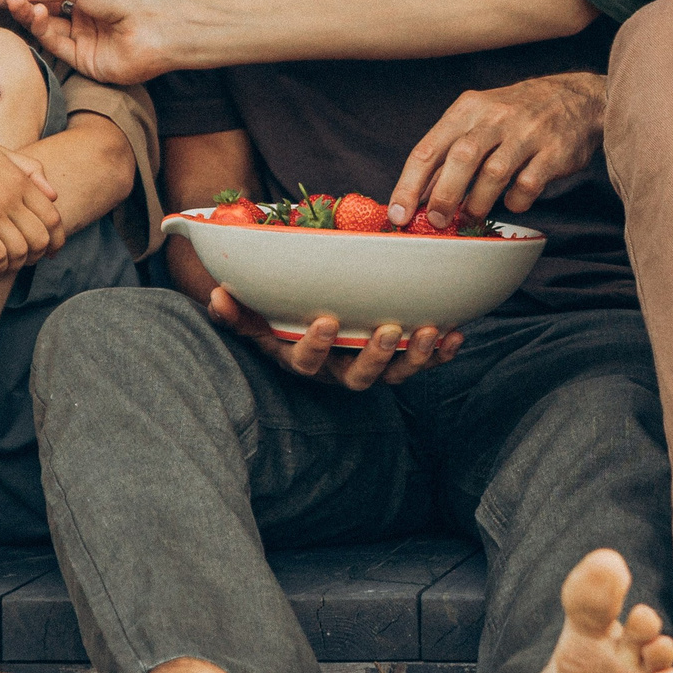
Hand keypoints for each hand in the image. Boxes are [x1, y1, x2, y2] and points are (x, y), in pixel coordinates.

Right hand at [0, 0, 177, 83]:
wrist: (158, 23)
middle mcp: (82, 16)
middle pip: (37, 10)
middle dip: (9, 2)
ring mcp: (82, 40)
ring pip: (42, 28)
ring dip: (24, 12)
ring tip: (12, 0)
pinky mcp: (84, 62)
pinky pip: (54, 45)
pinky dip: (40, 29)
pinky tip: (33, 12)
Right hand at [0, 125, 63, 272]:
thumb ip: (28, 168)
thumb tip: (53, 194)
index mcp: (18, 179)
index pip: (52, 216)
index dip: (57, 238)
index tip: (53, 250)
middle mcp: (9, 196)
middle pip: (41, 236)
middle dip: (42, 255)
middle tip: (34, 263)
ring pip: (21, 250)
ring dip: (20, 264)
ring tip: (11, 267)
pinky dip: (0, 267)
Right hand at [204, 286, 461, 390]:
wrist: (306, 320)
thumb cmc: (279, 316)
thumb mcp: (255, 316)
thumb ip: (237, 310)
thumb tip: (216, 295)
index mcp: (302, 359)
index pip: (305, 362)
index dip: (315, 346)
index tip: (325, 320)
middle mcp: (336, 370)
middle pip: (358, 377)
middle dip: (376, 357)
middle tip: (390, 330)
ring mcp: (369, 367)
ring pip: (394, 375)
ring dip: (415, 356)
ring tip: (432, 330)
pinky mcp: (396, 362)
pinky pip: (421, 363)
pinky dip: (439, 353)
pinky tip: (456, 335)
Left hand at [387, 72, 605, 224]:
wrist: (577, 98)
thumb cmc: (517, 114)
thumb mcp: (478, 121)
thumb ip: (449, 154)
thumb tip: (418, 196)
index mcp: (468, 109)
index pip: (428, 148)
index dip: (409, 185)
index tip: (398, 214)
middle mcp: (495, 117)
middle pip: (461, 158)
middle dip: (443, 195)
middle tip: (436, 221)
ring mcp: (527, 133)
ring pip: (494, 173)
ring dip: (477, 203)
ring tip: (472, 216)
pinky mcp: (554, 152)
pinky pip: (528, 184)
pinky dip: (515, 201)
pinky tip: (512, 202)